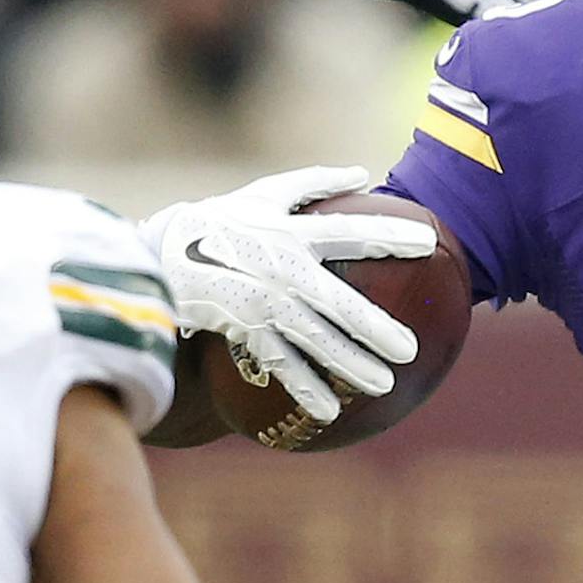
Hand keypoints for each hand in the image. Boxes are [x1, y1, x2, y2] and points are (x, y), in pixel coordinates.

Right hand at [141, 166, 434, 423]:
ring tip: (384, 384)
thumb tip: (364, 172)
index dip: (389, 235)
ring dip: (349, 364)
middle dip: (375, 326)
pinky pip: (280, 364)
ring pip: (313, 339)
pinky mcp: (242, 331)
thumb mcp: (262, 194)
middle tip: (410, 350)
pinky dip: (304, 387)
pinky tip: (331, 411)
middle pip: (337, 301)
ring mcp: (261, 304)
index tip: (429, 241)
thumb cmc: (218, 222)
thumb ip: (314, 183)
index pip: (349, 232)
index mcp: (289, 232)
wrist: (154, 258)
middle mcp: (280, 270)